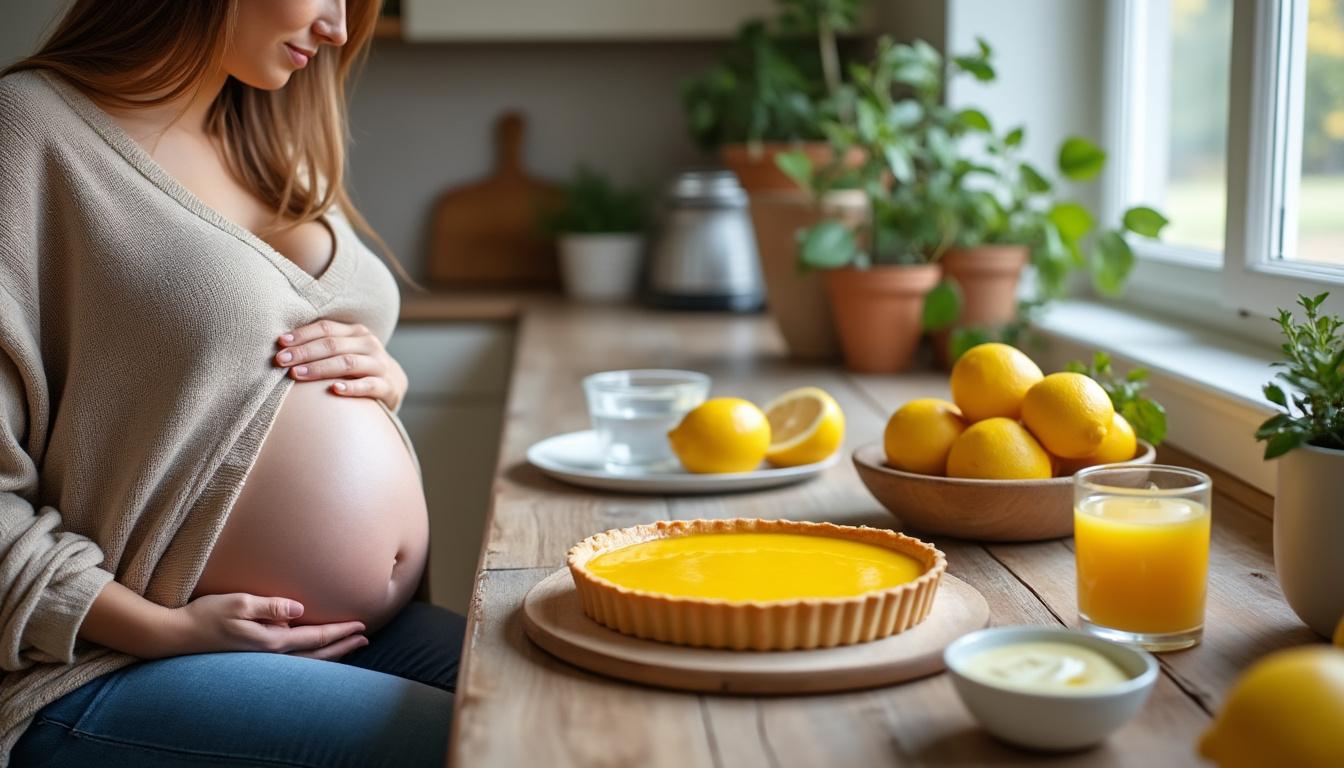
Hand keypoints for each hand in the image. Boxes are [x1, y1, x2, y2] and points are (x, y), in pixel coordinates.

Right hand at [164, 593, 368, 660]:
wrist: (176, 635)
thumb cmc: (205, 615)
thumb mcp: (238, 603)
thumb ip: (270, 606)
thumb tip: (300, 609)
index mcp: (271, 641)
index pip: (315, 637)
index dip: (340, 632)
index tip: (361, 626)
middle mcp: (270, 654)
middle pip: (317, 655)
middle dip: (343, 646)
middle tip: (365, 638)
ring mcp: (262, 659)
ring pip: (306, 661)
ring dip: (330, 654)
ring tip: (349, 646)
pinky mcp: (253, 656)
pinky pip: (293, 660)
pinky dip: (312, 656)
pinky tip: (314, 651)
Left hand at [274, 319, 407, 410]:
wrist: (392, 384)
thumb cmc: (357, 366)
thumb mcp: (344, 350)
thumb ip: (322, 345)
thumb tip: (282, 345)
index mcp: (356, 332)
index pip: (327, 328)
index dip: (303, 334)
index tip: (280, 343)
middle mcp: (369, 344)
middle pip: (333, 345)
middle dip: (304, 352)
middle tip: (281, 361)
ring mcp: (379, 365)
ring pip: (348, 363)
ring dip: (320, 368)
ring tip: (298, 374)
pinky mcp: (387, 386)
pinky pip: (368, 386)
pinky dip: (351, 387)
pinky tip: (334, 390)